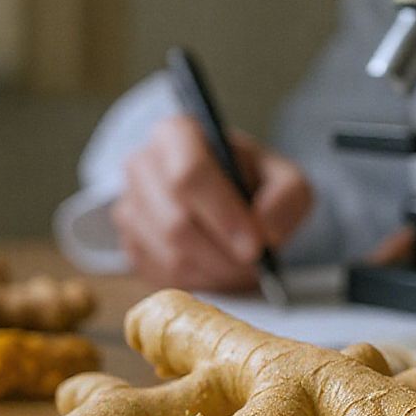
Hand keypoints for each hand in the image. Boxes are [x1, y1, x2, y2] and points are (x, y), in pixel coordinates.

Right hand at [112, 116, 312, 290]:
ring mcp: (130, 205)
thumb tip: (265, 229)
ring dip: (214, 270)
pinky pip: (161, 274)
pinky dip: (198, 281)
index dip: (223, 215)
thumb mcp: (286, 180)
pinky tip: (219, 269)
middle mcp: (143, 165)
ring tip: (242, 267)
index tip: (255, 246)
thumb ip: (287, 198)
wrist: (230, 201)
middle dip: (222, 252)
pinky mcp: (129, 242)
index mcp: (178, 134)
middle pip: (176, 222)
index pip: (189, 174)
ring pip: (169, 253)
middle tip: (255, 264)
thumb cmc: (254, 184)